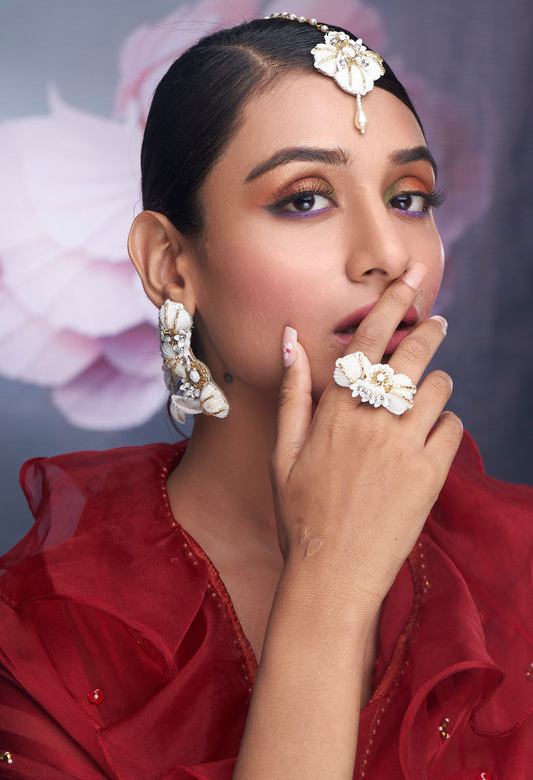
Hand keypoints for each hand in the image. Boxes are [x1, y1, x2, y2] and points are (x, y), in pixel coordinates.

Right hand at [271, 263, 462, 612]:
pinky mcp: (431, 475)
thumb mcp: (283, 452)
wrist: (332, 574)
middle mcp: (372, 420)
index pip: (369, 339)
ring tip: (423, 401)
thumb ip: (292, 392)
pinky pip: (453, 429)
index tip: (409, 277)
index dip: (392, 301)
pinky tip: (427, 442)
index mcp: (335, 410)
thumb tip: (291, 339)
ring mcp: (405, 447)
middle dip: (430, 330)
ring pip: (440, 389)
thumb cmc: (300, 513)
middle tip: (438, 324)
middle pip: (415, 353)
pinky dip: (445, 427)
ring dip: (435, 387)